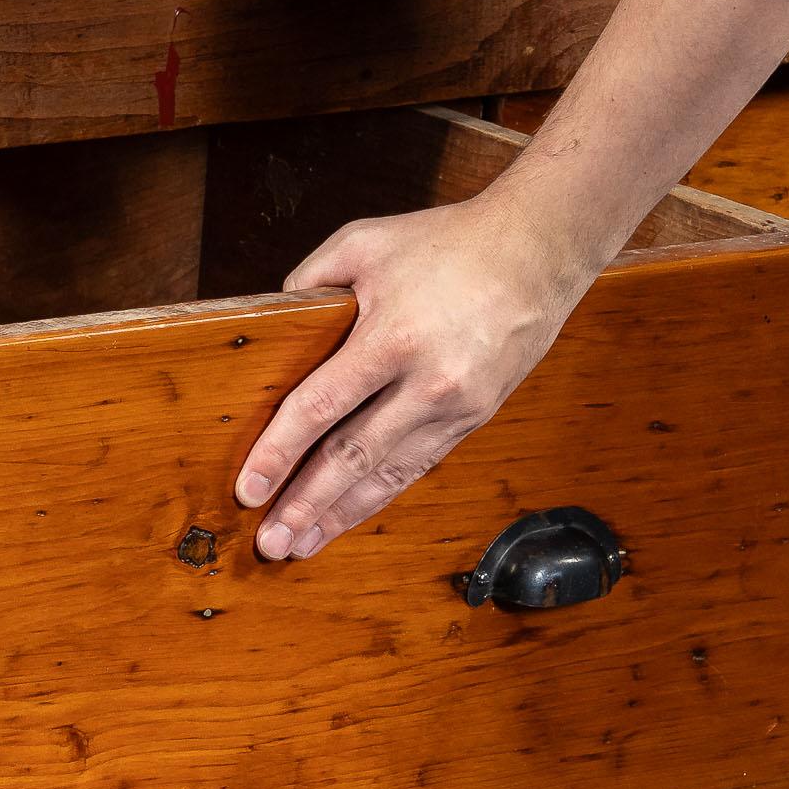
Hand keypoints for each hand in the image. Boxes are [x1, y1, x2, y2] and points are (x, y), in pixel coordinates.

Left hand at [235, 193, 595, 561]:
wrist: (539, 251)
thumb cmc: (449, 242)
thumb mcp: (365, 243)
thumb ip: (309, 281)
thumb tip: (272, 327)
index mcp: (394, 337)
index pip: (322, 407)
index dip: (280, 453)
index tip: (248, 489)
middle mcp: (429, 383)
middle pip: (354, 457)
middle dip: (306, 504)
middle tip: (269, 542)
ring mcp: (458, 407)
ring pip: (389, 475)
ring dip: (341, 514)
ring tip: (301, 546)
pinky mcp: (475, 418)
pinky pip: (418, 465)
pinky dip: (381, 495)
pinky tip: (352, 514)